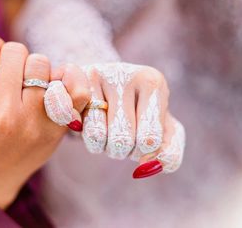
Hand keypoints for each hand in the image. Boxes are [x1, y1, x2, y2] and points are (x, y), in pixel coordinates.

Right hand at [0, 6, 89, 207]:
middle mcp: (1, 111)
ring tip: (26, 87)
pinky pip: (76, 88)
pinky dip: (71, 78)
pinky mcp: (56, 129)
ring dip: (35, 69)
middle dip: (12, 59)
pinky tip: (57, 84)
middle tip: (7, 81)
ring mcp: (32, 121)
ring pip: (42, 63)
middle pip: (17, 50)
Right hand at [46, 63, 185, 177]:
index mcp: (153, 83)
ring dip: (100, 146)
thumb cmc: (140, 112)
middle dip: (121, 151)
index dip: (143, 152)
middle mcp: (124, 73)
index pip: (149, 139)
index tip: (141, 141)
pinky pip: (75, 124)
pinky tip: (84, 124)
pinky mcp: (71, 83)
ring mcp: (95, 75)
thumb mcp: (163, 129)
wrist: (109, 84)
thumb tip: (147, 167)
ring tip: (105, 133)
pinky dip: (79, 133)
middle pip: (122, 140)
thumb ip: (170, 154)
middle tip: (121, 139)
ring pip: (96, 135)